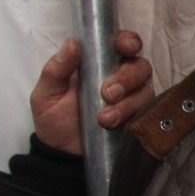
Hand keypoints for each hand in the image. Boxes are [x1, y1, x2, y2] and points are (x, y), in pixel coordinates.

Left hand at [31, 31, 154, 155]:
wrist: (62, 154)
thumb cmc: (54, 118)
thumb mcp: (46, 93)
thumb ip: (56, 69)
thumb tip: (72, 43)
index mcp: (99, 64)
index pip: (123, 44)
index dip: (129, 42)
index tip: (125, 48)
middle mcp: (121, 78)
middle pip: (140, 66)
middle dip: (127, 78)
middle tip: (108, 93)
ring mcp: (132, 98)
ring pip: (146, 89)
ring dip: (127, 102)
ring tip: (104, 118)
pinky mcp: (139, 118)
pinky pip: (148, 112)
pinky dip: (133, 116)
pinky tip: (116, 124)